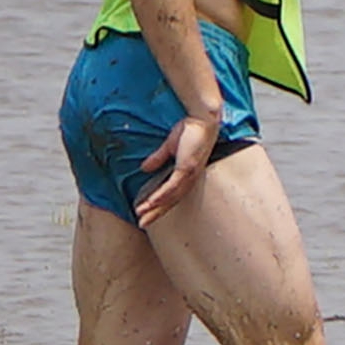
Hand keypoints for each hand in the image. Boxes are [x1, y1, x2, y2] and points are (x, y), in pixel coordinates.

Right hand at [132, 107, 221, 225]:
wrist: (201, 119)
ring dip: (156, 206)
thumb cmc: (190, 130)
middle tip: (142, 224)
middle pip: (172, 201)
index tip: (145, 214)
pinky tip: (152, 202)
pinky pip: (173, 185)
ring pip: (171, 196)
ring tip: (142, 215)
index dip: (158, 205)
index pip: (171, 195)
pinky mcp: (187, 167)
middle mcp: (189, 178)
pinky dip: (162, 195)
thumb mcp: (169, 147)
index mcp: (186, 174)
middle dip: (156, 213)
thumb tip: (144, 169)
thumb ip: (158, 158)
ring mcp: (189, 174)